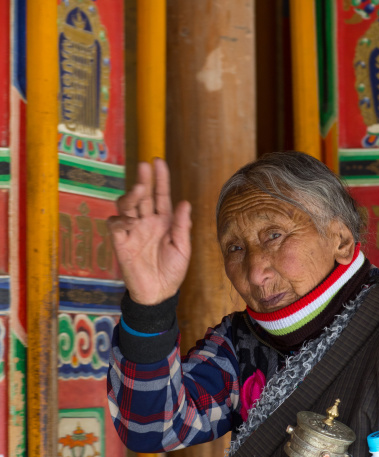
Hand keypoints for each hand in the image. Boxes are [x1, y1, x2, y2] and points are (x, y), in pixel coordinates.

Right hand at [108, 159, 191, 304]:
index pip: (160, 195)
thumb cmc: (172, 272)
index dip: (160, 179)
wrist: (158, 294)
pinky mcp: (121, 243)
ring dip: (131, 195)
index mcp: (164, 221)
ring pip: (126, 206)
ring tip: (139, 189)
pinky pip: (115, 225)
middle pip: (142, 195)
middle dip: (143, 179)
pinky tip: (130, 221)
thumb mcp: (182, 249)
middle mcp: (147, 222)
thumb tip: (184, 202)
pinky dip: (120, 220)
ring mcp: (133, 231)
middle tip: (144, 166)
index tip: (157, 161)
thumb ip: (182, 226)